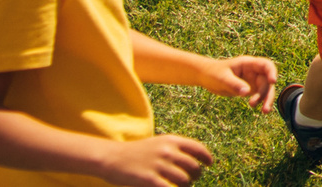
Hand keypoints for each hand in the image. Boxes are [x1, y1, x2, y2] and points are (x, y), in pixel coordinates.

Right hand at [98, 135, 213, 186]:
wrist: (112, 157)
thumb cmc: (135, 152)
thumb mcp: (158, 143)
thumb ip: (174, 149)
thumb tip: (193, 160)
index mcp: (171, 140)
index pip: (198, 148)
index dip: (206, 157)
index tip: (209, 164)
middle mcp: (168, 151)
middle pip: (193, 166)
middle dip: (196, 175)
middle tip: (192, 179)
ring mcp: (159, 165)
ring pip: (184, 180)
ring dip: (186, 186)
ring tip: (182, 186)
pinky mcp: (150, 180)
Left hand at [202, 56, 278, 110]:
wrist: (206, 76)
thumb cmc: (213, 73)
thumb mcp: (222, 79)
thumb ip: (234, 84)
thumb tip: (247, 93)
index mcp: (248, 64)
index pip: (265, 65)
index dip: (272, 72)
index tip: (273, 82)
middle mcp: (253, 71)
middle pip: (266, 81)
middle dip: (267, 94)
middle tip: (265, 108)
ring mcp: (252, 80)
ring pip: (265, 89)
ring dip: (266, 99)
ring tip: (264, 112)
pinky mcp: (250, 88)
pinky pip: (260, 95)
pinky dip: (261, 101)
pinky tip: (261, 109)